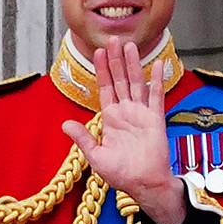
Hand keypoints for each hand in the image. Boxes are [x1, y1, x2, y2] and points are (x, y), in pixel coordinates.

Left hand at [61, 43, 186, 223]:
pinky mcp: (156, 119)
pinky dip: (156, 80)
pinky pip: (156, 96)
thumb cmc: (122, 175)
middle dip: (116, 60)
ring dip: (133, 64)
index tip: (99, 53)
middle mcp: (126, 112)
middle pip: (120, 80)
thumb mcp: (96, 156)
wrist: (144, 184)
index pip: (105, 88)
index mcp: (111, 119)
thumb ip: (83, 138)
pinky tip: (157, 64)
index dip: (102, 70)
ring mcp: (142, 114)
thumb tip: (65, 124)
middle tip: (113, 39)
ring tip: (129, 45)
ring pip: (136, 83)